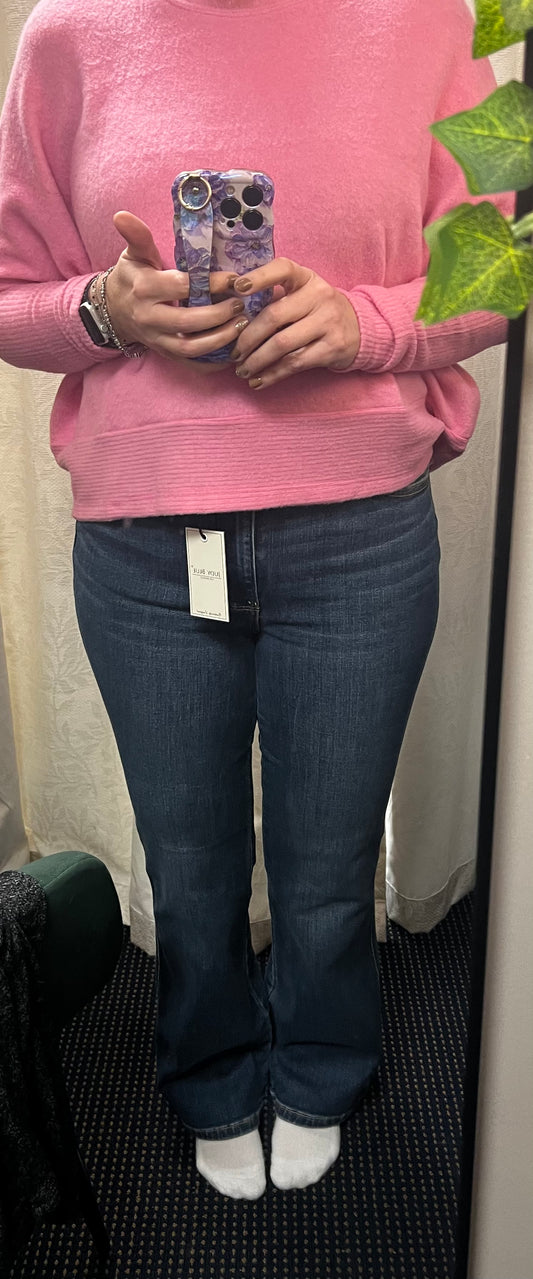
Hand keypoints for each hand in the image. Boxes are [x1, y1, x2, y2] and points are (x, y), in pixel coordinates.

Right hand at [104, 211, 249, 370]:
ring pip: (191, 347)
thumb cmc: (132, 277)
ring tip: (243, 326)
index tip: (236, 279)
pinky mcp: (165, 354)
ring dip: (220, 340)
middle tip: (242, 304)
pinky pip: (190, 364)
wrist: (115, 310)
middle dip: (219, 315)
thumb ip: (137, 236)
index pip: (182, 287)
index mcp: (144, 289)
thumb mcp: (134, 255)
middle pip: (187, 322)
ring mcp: (157, 340)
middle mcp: (149, 318)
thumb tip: (122, 215)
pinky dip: (212, 363)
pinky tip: (233, 352)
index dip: (211, 284)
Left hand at [229, 258, 360, 388]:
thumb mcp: (303, 295)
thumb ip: (274, 298)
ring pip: (282, 344)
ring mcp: (328, 322)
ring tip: (242, 370)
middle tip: (234, 353)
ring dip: (257, 361)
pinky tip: (258, 380)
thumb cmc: (317, 311)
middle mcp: (319, 296)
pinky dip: (272, 375)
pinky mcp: (332, 347)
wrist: (359, 329)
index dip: (259, 277)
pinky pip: (294, 364)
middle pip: (274, 316)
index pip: (283, 269)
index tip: (236, 288)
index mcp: (307, 278)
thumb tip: (232, 317)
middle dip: (248, 338)